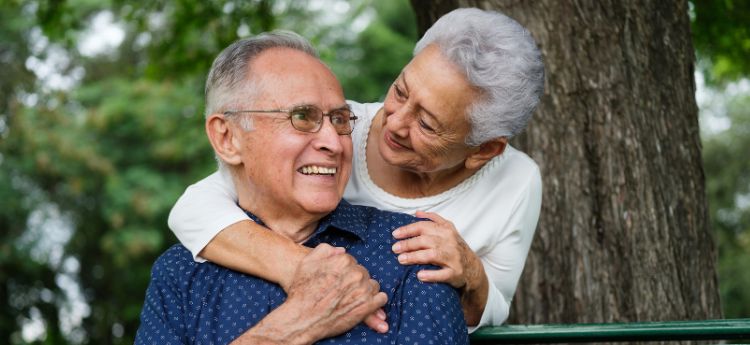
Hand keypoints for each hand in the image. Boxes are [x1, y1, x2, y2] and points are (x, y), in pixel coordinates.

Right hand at [233, 243, 386, 344]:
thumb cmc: (302, 291)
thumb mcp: (307, 263)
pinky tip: (364, 304)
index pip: (352, 262)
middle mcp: (355, 274)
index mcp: (343, 261)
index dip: (344, 271)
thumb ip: (325, 251)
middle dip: (355, 280)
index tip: (337, 280)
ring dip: (365, 290)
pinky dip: (375, 301)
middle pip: (363, 273)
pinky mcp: (367, 307)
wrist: (301, 319)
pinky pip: (381, 298)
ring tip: (351, 299)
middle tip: (342, 291)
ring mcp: (362, 290)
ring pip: (372, 285)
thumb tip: (341, 251)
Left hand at [392, 211, 483, 290]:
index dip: (408, 230)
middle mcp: (450, 242)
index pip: (423, 226)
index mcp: (446, 230)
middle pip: (425, 240)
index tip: (395, 234)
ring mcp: (453, 258)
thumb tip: (417, 213)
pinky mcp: (455, 272)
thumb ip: (433, 219)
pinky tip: (420, 275)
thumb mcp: (448, 229)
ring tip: (401, 259)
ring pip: (432, 255)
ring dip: (415, 257)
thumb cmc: (455, 246)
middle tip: (395, 248)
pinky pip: (443, 274)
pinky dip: (431, 274)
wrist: (473, 267)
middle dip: (408, 244)